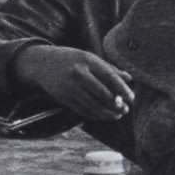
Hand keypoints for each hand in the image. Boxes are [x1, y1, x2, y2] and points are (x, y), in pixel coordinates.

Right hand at [14, 45, 133, 121]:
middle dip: (116, 104)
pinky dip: (96, 115)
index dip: (122, 89)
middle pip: (102, 93)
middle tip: (125, 109)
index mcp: (87, 61)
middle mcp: (78, 74)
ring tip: (118, 115)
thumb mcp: (90, 59)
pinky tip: (104, 116)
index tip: (132, 98)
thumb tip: (130, 78)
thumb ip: (110, 69)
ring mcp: (70, 87)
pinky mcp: (64, 98)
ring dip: (107, 113)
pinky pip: (83, 110)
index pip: (110, 77)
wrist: (42, 64)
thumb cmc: (72, 60)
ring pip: (93, 105)